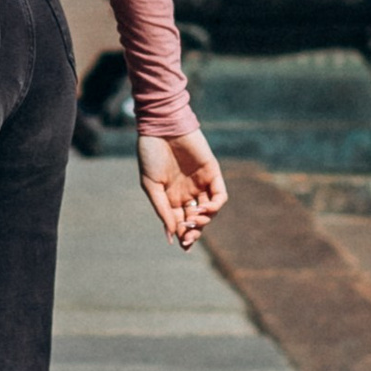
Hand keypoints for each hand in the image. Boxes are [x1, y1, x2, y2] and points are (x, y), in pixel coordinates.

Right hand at [136, 129, 226, 249]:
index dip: (184, 235)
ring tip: (194, 219)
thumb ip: (162, 210)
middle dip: (194, 231)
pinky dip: (215, 206)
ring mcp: (201, 184)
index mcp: (171, 197)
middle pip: (197, 220)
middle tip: (189, 236)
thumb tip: (171, 236)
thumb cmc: (151, 154)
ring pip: (209, 211)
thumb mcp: (151, 185)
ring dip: (204, 220)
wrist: (162, 127)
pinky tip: (205, 209)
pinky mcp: (212, 173)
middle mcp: (188, 193)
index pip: (181, 223)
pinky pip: (220, 195)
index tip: (182, 243)